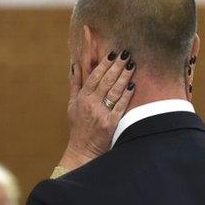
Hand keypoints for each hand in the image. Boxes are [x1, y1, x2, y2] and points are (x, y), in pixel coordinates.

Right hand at [58, 51, 135, 170]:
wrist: (82, 150)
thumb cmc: (78, 127)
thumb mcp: (72, 104)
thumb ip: (75, 84)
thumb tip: (75, 65)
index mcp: (81, 98)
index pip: (94, 76)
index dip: (104, 64)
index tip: (112, 54)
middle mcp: (90, 104)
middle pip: (106, 81)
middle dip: (117, 66)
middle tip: (126, 54)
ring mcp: (101, 113)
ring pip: (114, 91)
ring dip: (124, 77)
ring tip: (132, 65)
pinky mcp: (110, 124)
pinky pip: (120, 106)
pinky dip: (126, 95)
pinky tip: (132, 86)